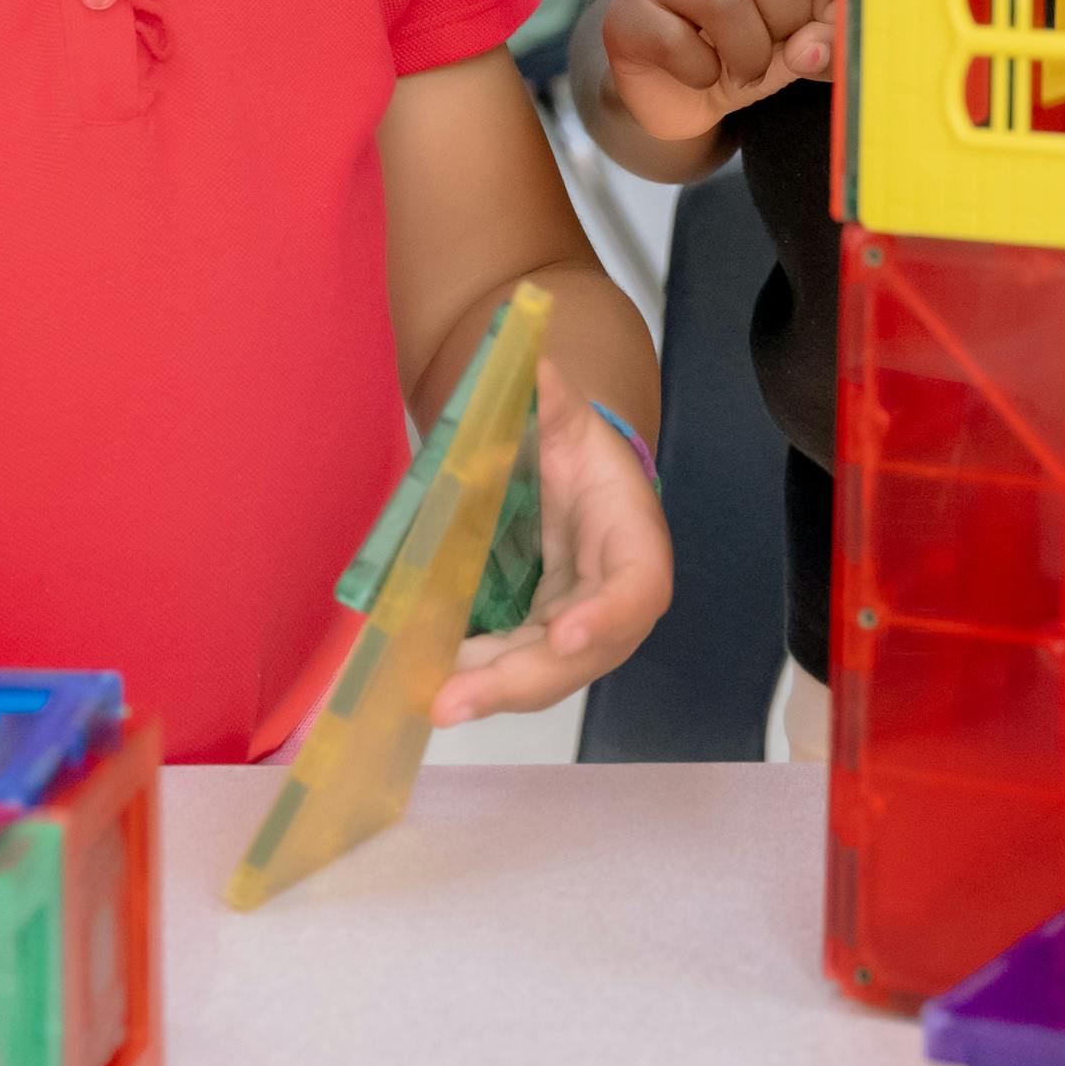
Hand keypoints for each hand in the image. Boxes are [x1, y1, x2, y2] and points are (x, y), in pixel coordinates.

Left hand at [432, 365, 674, 723]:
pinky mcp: (541, 641)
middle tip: (452, 700)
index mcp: (636, 547)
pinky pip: (511, 669)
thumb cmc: (583, 454)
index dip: (605, 616)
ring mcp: (578, 631)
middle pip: (578, 658)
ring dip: (486, 692)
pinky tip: (428, 683)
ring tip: (430, 699)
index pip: (636, 591)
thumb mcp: (569, 421)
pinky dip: (473, 680)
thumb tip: (533, 364)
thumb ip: (554, 401)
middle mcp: (614, 604)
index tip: (564, 635)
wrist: (579, 484)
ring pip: (540, 676)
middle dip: (516, 682)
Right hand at [597, 0, 841, 147]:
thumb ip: (826, 40)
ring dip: (751, 53)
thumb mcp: (801, 42)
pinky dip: (704, 74)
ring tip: (747, 71)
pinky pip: (677, 43)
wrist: (674, 92)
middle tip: (779, 48)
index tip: (826, 21)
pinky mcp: (626, 14)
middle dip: (789, 15)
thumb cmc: (746, 49)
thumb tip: (813, 49)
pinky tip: (702, 74)